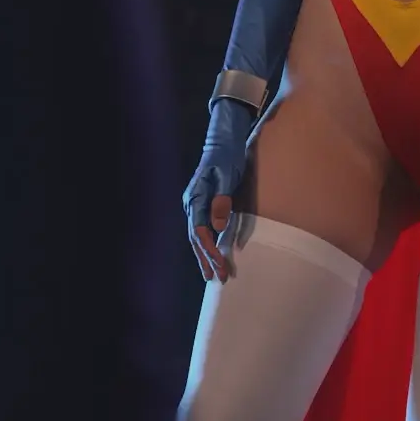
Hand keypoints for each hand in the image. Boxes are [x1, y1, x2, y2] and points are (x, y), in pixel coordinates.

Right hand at [183, 97, 252, 282]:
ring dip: (205, 255)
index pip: (200, 232)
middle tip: (218, 279)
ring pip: (198, 236)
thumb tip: (218, 227)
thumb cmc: (227, 157)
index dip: (210, 251)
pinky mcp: (203, 204)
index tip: (221, 267)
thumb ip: (222, 200)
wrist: (224, 141)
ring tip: (212, 275)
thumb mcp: (227, 176)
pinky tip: (212, 255)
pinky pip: (202, 229)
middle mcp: (192, 203)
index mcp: (196, 198)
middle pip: (196, 238)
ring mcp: (196, 204)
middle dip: (206, 259)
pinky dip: (207, 245)